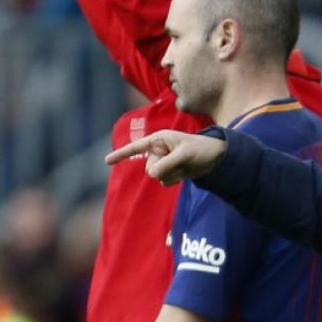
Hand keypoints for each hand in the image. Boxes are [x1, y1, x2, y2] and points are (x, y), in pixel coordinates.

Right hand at [105, 130, 226, 185]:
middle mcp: (158, 150)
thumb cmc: (201, 149)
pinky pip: (164, 182)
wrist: (215, 158)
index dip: (121, 154)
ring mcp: (163, 161)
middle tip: (180, 163)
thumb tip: (152, 175)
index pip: (136, 147)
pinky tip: (184, 173)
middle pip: (149, 168)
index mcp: (159, 139)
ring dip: (171, 176)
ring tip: (184, 166)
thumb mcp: (184, 155)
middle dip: (164, 169)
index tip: (106, 161)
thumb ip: (167, 164)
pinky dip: (174, 180)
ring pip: (156, 177)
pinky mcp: (169, 171)